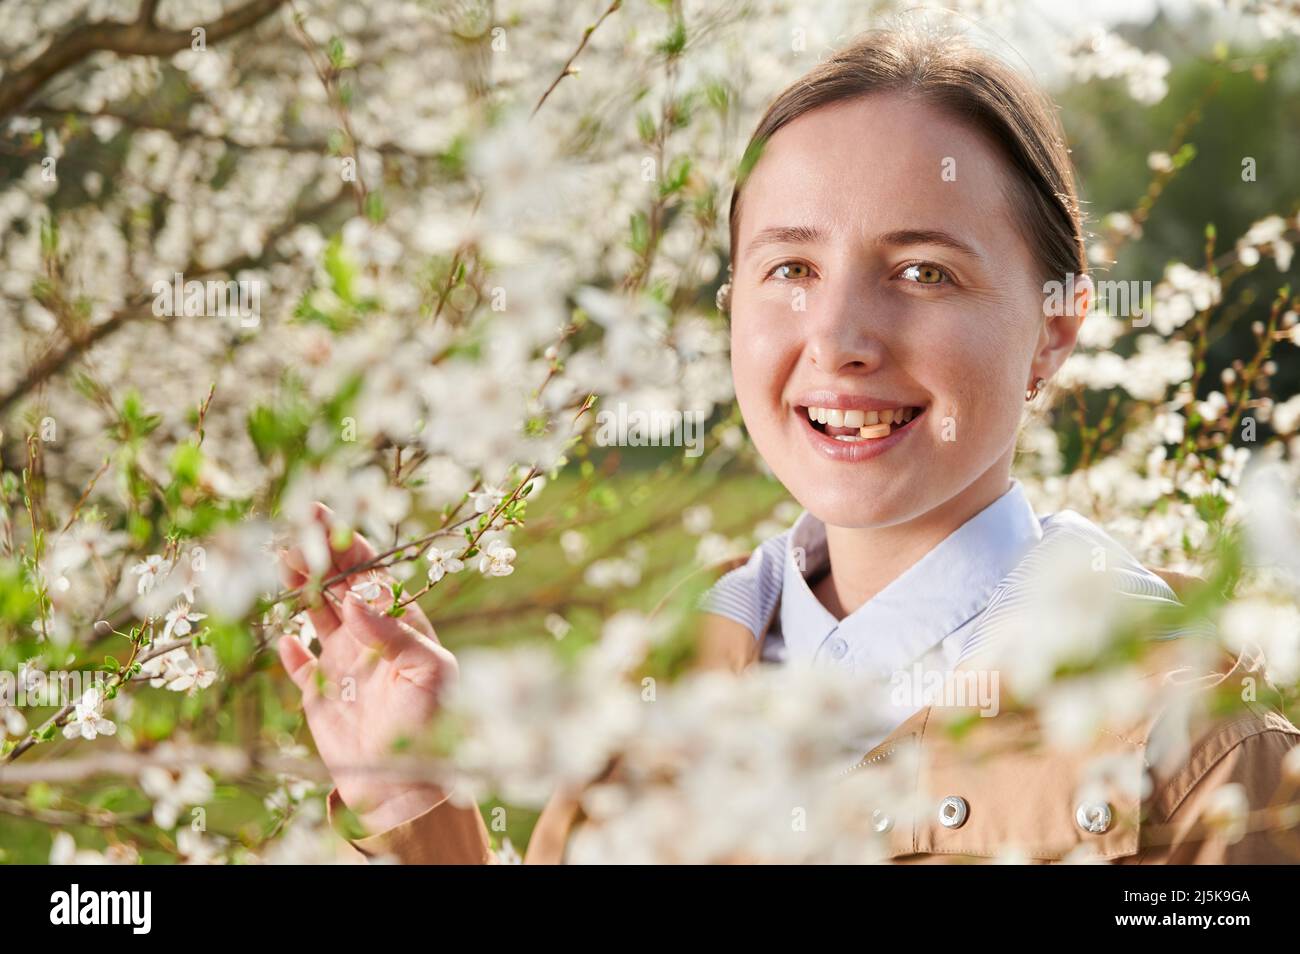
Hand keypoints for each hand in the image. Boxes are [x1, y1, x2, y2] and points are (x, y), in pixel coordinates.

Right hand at [277, 503, 455, 833]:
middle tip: (291, 531)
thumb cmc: (431, 725)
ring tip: (281, 562)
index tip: (321, 516)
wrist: (406, 785)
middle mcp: (370, 637)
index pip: (371, 573)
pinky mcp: (320, 695)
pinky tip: (284, 636)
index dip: (347, 543)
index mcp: (400, 624)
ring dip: (299, 588)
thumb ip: (396, 634)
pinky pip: (300, 665)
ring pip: (315, 613)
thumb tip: (357, 600)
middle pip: (338, 585)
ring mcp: (343, 663)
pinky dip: (289, 650)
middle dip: (316, 556)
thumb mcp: (430, 672)